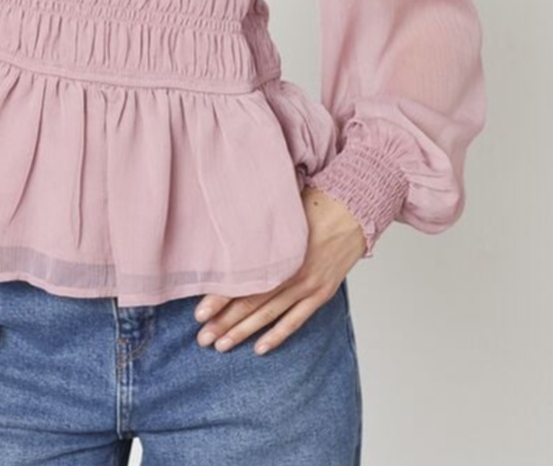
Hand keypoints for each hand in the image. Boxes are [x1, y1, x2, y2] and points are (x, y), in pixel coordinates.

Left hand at [192, 187, 366, 355]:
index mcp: (279, 251)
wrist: (354, 209)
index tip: (198, 313)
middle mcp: (291, 272)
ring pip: (270, 315)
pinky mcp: (321, 293)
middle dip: (224, 322)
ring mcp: (308, 285)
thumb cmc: (314, 203)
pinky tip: (260, 348)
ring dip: (244, 332)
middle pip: (251, 303)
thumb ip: (257, 229)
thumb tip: (226, 235)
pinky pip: (296, 320)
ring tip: (221, 346)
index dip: (219, 298)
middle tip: (202, 338)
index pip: (243, 281)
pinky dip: (278, 335)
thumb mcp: (280, 211)